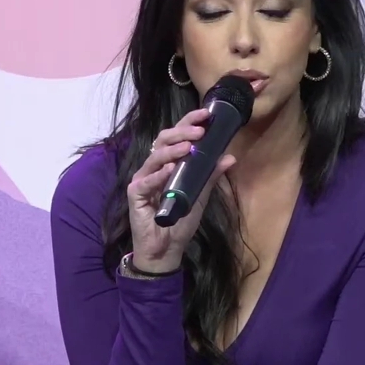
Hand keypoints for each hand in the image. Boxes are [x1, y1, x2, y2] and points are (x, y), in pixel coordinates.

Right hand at [127, 107, 235, 272]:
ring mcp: (143, 179)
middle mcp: (153, 167)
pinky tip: (170, 170)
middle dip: (181, 132)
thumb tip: (229, 157)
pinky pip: (146, 181)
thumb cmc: (179, 223)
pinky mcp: (135, 194)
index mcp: (168, 164)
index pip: (176, 137)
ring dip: (172, 150)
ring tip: (188, 148)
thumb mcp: (199, 196)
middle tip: (199, 130)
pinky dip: (159, 175)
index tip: (206, 114)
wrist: (165, 250)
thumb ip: (210, 176)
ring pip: (154, 156)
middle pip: (162, 140)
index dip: (188, 123)